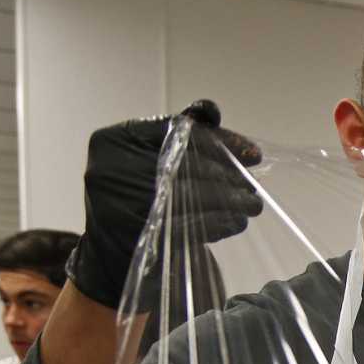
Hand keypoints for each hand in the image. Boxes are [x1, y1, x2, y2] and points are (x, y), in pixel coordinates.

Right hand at [68, 99, 262, 310]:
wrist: (111, 252)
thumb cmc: (139, 196)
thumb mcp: (150, 159)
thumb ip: (180, 134)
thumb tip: (211, 111)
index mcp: (112, 140)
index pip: (175, 130)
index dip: (220, 140)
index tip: (254, 154)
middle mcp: (109, 169)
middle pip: (185, 164)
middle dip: (227, 175)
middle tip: (253, 186)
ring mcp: (119, 205)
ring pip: (189, 196)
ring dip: (228, 201)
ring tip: (252, 205)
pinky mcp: (135, 235)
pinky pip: (187, 227)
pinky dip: (216, 224)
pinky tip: (235, 223)